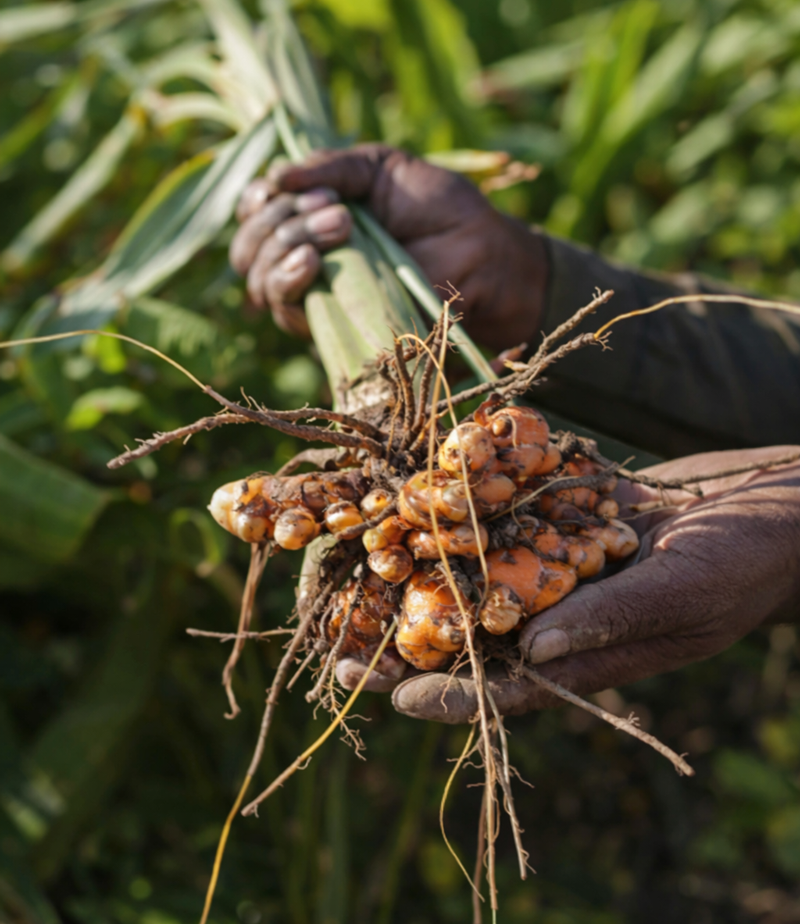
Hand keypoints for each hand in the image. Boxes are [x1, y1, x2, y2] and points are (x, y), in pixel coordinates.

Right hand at [229, 145, 548, 349]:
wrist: (485, 258)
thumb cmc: (442, 210)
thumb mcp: (383, 169)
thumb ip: (331, 167)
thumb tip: (274, 176)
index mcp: (312, 214)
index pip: (253, 212)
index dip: (257, 199)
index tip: (288, 185)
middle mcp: (306, 256)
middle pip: (248, 246)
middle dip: (279, 219)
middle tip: (336, 208)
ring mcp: (317, 296)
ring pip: (259, 278)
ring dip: (287, 243)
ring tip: (341, 227)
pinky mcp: (333, 328)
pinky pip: (285, 310)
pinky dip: (289, 280)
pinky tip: (315, 262)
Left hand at [362, 446, 799, 721]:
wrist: (776, 501)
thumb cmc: (744, 558)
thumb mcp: (682, 591)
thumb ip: (611, 621)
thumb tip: (530, 654)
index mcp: (590, 650)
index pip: (506, 687)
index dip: (447, 696)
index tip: (390, 698)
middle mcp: (562, 610)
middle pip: (470, 631)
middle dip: (406, 635)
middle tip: (337, 640)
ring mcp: (560, 560)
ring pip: (475, 572)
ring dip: (418, 568)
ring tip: (357, 562)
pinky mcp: (566, 513)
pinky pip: (505, 513)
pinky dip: (463, 504)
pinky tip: (415, 489)